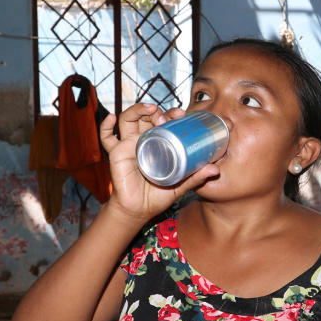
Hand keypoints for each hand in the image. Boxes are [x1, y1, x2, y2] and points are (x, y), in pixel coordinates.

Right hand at [99, 103, 218, 222]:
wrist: (139, 210)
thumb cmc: (158, 196)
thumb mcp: (180, 185)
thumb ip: (196, 177)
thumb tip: (215, 170)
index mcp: (159, 143)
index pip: (164, 122)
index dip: (171, 114)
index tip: (181, 114)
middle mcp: (143, 139)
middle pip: (147, 116)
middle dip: (157, 111)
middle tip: (168, 115)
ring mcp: (128, 144)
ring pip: (129, 119)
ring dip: (138, 110)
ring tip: (150, 109)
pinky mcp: (117, 153)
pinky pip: (107, 137)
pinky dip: (106, 126)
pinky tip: (111, 118)